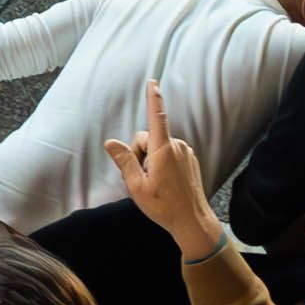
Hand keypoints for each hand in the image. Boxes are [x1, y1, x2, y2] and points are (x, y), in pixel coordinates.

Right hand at [98, 81, 222, 258]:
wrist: (193, 221)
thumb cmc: (164, 207)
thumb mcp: (137, 187)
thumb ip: (124, 161)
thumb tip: (111, 143)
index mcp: (163, 150)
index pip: (156, 117)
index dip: (153, 98)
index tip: (152, 82)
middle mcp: (177, 147)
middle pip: (148, 138)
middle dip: (140, 153)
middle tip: (143, 178)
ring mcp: (186, 153)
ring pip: (158, 146)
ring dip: (151, 160)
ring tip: (155, 183)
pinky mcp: (190, 160)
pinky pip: (169, 153)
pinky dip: (162, 163)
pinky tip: (165, 183)